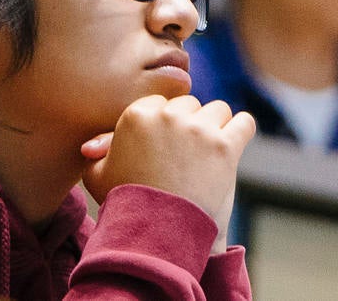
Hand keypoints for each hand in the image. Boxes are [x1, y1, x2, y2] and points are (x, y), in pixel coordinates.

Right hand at [80, 96, 256, 239]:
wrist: (157, 233)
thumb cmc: (126, 205)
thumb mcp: (98, 176)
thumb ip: (98, 153)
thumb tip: (93, 145)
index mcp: (137, 115)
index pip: (161, 103)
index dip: (164, 124)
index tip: (166, 146)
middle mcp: (168, 117)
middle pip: (189, 105)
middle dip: (189, 125)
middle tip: (186, 155)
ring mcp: (199, 130)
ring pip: (218, 110)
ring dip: (216, 127)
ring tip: (208, 154)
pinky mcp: (225, 146)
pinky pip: (244, 122)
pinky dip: (242, 131)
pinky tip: (234, 144)